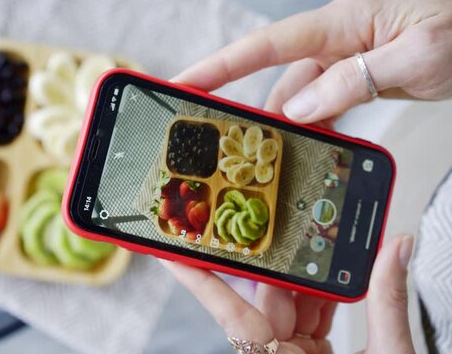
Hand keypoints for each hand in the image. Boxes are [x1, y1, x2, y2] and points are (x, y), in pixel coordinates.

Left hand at [161, 235, 414, 353]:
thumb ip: (386, 304)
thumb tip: (393, 251)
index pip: (232, 313)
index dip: (201, 281)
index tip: (173, 255)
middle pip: (265, 299)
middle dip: (275, 265)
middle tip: (274, 225)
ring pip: (288, 303)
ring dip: (304, 278)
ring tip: (315, 244)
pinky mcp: (310, 352)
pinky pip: (307, 316)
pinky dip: (321, 297)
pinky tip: (331, 278)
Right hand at [174, 0, 451, 124]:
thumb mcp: (415, 56)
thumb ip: (353, 81)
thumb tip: (299, 110)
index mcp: (341, 23)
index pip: (266, 45)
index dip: (219, 66)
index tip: (183, 83)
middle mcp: (335, 39)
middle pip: (275, 77)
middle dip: (244, 106)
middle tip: (214, 138)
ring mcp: (345, 59)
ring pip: (299, 97)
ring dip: (284, 126)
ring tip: (265, 158)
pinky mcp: (357, 76)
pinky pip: (323, 103)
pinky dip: (315, 127)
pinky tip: (310, 149)